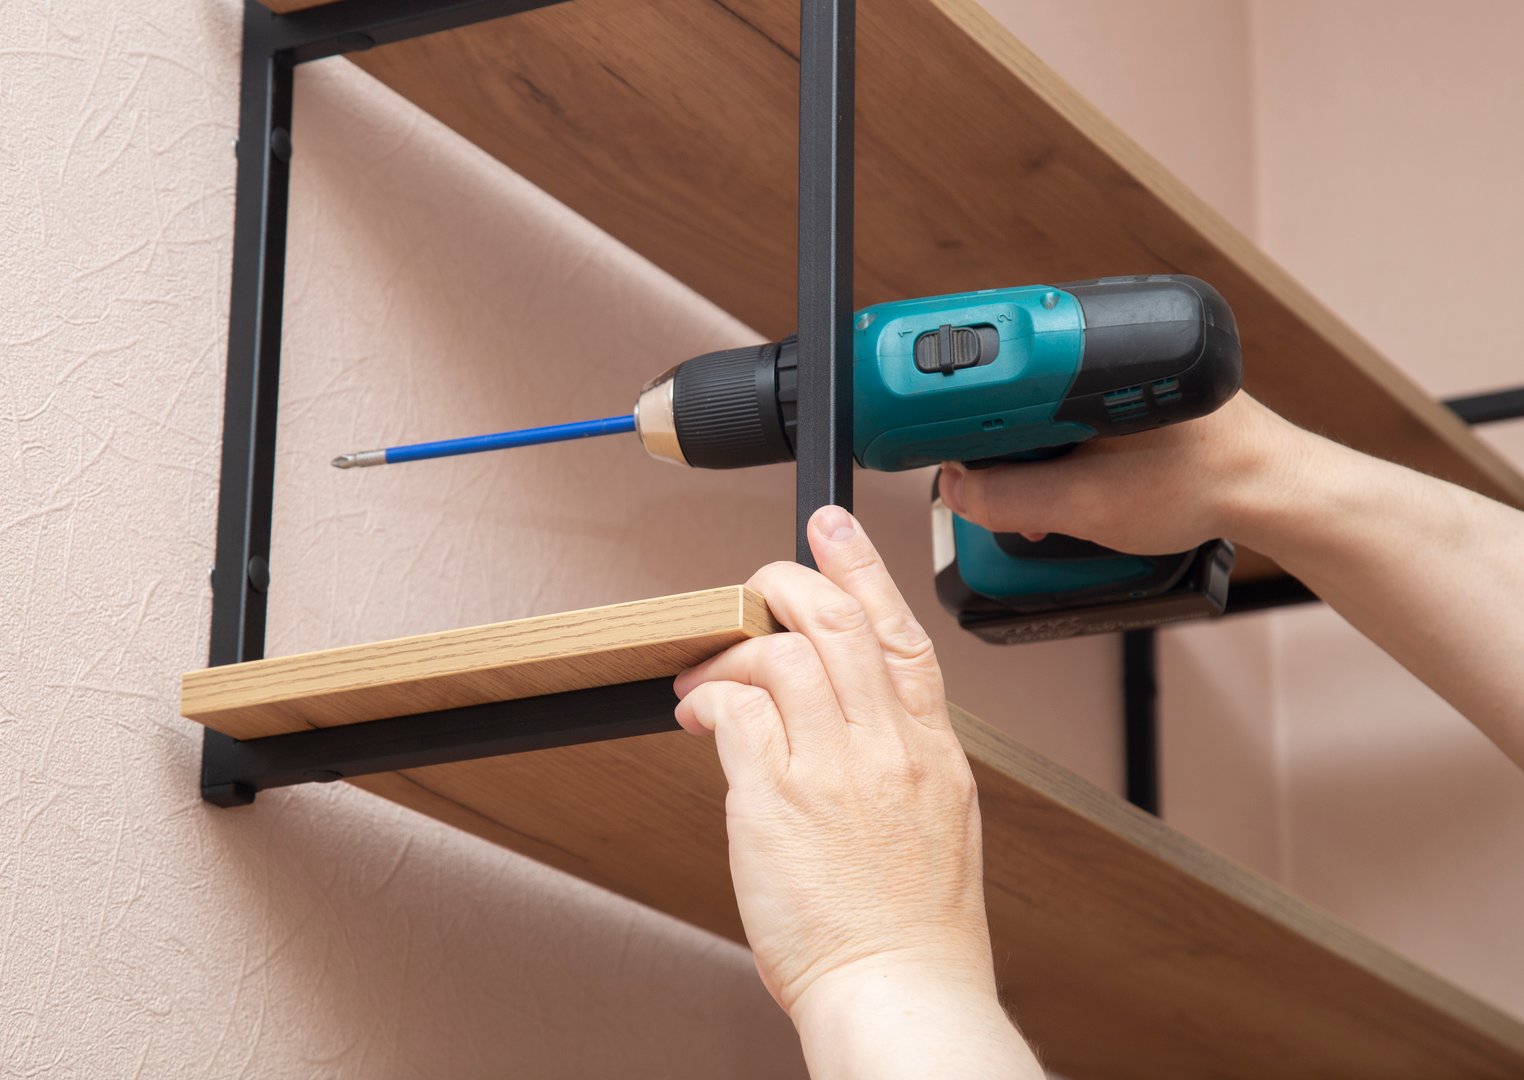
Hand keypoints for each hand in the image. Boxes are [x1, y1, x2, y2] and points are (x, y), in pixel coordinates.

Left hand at [675, 506, 1041, 1078]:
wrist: (900, 992)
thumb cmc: (913, 929)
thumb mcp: (935, 826)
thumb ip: (893, 760)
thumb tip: (839, 718)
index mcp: (932, 753)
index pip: (902, 633)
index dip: (863, 568)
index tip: (832, 529)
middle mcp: (888, 749)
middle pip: (836, 622)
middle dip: (784, 584)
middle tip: (753, 588)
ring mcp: (835, 770)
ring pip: (781, 652)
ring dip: (732, 649)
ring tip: (705, 677)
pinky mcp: (777, 799)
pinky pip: (736, 710)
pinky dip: (708, 698)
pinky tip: (696, 715)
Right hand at [937, 391, 1296, 553]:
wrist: (1276, 493)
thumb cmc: (1209, 483)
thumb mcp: (1090, 505)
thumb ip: (1013, 499)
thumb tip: (957, 490)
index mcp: (1094, 355)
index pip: (992, 370)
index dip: (955, 408)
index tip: (930, 436)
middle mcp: (1106, 348)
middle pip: (1012, 393)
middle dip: (996, 450)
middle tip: (999, 497)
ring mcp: (1122, 368)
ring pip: (1041, 409)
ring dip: (1029, 458)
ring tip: (1046, 505)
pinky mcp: (1134, 391)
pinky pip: (1071, 417)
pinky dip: (1059, 453)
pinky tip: (1073, 488)